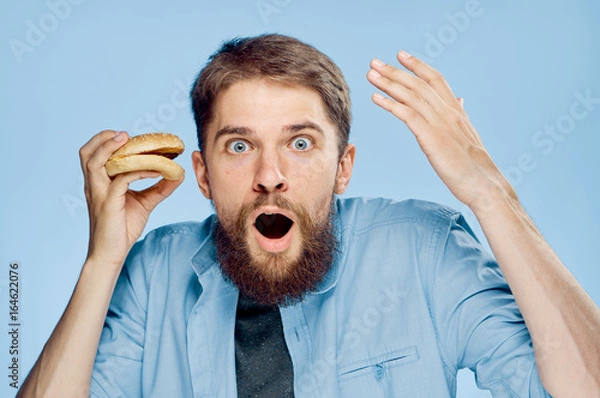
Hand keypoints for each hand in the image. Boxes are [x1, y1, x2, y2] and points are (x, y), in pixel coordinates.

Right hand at [79, 130, 183, 268]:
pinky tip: (156, 170)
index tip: (134, 137)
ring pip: (96, 162)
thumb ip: (159, 188)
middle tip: (126, 134)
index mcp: (98, 182)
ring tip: (131, 140)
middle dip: (103, 139)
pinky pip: (121, 179)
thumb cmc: (123, 228)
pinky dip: (139, 170)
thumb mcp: (144, 203)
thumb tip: (177, 174)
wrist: (112, 254)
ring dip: (113, 148)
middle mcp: (94, 185)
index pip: (97, 154)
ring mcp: (98, 194)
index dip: (111, 142)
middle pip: (87, 153)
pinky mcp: (107, 204)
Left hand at [366, 52, 515, 211]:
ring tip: (370, 75)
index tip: (401, 55)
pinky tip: (375, 98)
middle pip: (418, 84)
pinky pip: (407, 115)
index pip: (436, 79)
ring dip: (388, 83)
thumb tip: (459, 100)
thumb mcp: (467, 136)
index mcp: (456, 111)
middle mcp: (448, 112)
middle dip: (395, 72)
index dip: (418, 65)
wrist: (484, 184)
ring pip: (411, 96)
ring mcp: (440, 124)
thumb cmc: (474, 166)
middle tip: (375, 63)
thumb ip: (459, 116)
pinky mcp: (432, 137)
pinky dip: (390, 104)